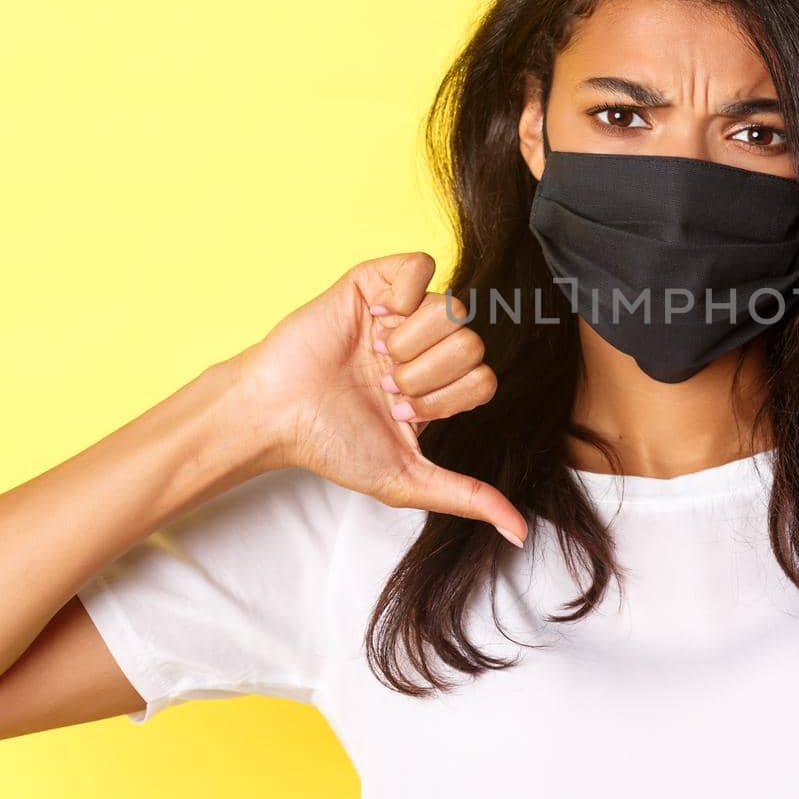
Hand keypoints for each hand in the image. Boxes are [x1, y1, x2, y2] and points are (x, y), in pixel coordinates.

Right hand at [230, 252, 525, 546]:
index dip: (445, 401)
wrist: (278, 413)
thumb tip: (521, 533)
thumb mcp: (407, 478)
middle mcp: (429, 345)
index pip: (484, 380)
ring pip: (453, 308)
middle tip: (384, 385)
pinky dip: (401, 295)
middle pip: (473, 344)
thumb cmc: (333, 443)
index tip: (402, 412)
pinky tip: (374, 319)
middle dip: (425, 376)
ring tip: (374, 357)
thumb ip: (468, 497)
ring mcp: (405, 310)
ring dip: (408, 343)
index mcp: (441, 384)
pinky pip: (422, 265)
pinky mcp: (377, 281)